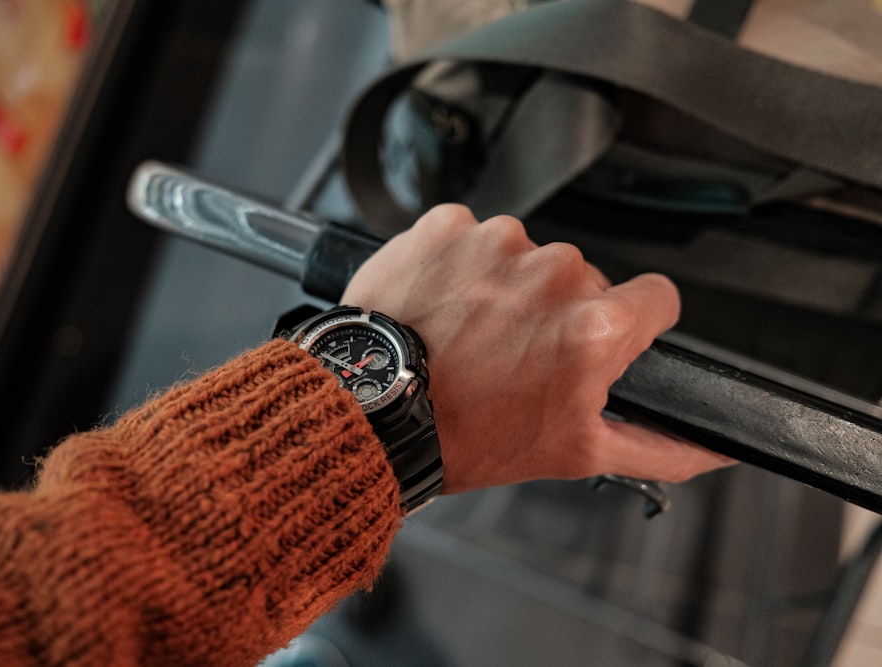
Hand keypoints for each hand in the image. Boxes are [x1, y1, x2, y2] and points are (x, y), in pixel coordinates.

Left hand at [342, 204, 732, 493]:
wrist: (372, 413)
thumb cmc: (465, 435)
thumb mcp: (573, 453)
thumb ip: (659, 446)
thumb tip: (714, 447)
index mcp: (595, 324)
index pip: (657, 297)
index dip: (634, 323)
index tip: (601, 338)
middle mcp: (552, 271)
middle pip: (585, 278)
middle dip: (559, 311)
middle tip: (514, 355)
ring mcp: (496, 241)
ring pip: (525, 256)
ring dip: (506, 286)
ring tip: (468, 334)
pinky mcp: (447, 225)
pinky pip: (471, 236)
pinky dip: (460, 265)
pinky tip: (441, 305)